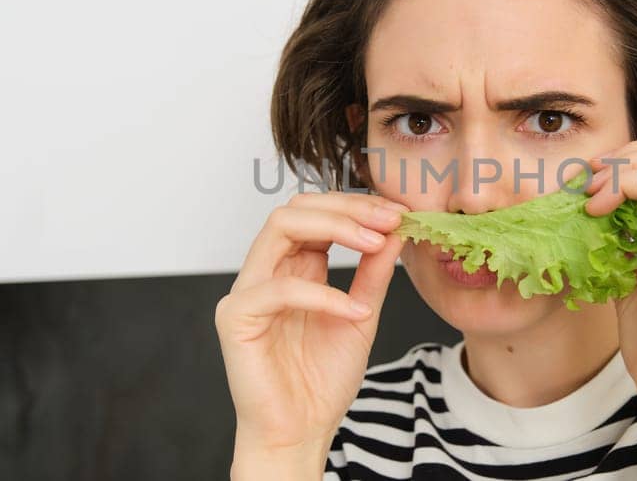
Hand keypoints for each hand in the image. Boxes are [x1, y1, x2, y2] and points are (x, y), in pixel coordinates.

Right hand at [215, 192, 407, 477]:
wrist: (302, 431)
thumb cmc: (323, 379)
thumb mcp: (362, 314)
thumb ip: (374, 272)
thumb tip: (396, 229)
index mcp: (293, 266)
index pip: (317, 212)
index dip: (357, 205)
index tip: (399, 212)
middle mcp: (266, 270)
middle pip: (296, 208)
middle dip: (347, 207)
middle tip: (390, 219)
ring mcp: (247, 291)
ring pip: (280, 228)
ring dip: (335, 228)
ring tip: (376, 245)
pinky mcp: (237, 318)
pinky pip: (278, 289)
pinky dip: (323, 294)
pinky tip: (356, 310)